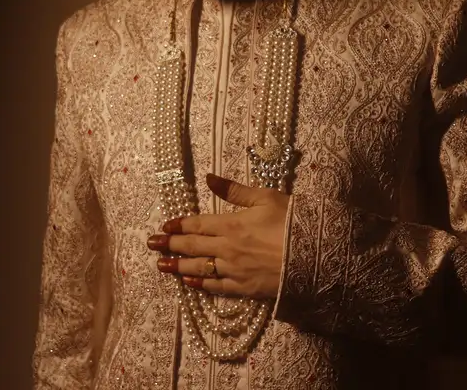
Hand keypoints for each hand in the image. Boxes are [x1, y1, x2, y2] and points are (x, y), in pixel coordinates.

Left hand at [146, 173, 288, 298]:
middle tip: (151, 244)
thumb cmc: (293, 222)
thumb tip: (209, 178)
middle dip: (170, 244)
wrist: (315, 256)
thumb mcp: (265, 198)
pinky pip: (217, 287)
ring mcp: (235, 271)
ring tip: (161, 265)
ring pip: (199, 268)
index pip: (197, 225)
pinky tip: (189, 283)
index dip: (179, 225)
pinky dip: (201, 284)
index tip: (165, 225)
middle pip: (192, 246)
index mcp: (232, 224)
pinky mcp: (245, 288)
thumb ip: (235, 190)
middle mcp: (228, 249)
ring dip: (178, 266)